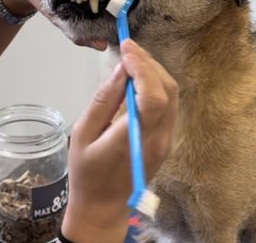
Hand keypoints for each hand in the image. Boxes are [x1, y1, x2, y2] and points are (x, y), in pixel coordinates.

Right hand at [62, 39, 177, 241]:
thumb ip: (103, 101)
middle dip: (149, 63)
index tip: (125, 50)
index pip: (152, 97)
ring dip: (155, 71)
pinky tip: (139, 77)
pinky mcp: (166, 141)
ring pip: (172, 95)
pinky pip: (169, 105)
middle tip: (128, 47)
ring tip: (133, 57)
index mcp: (134, 140)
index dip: (142, 68)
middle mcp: (158, 139)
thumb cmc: (86, 172)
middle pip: (167, 90)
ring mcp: (166, 141)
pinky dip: (157, 85)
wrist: (102, 207)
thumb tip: (121, 70)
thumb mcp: (82, 134)